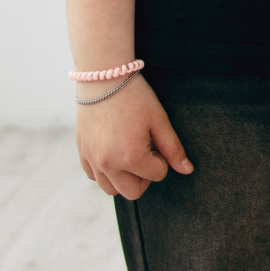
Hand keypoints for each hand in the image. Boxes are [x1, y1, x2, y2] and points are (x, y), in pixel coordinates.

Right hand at [75, 75, 191, 200]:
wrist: (103, 79)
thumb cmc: (135, 97)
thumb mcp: (159, 120)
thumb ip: (173, 149)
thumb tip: (187, 170)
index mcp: (130, 157)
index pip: (158, 175)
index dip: (162, 158)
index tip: (156, 139)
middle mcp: (108, 165)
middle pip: (133, 192)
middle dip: (145, 175)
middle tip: (146, 150)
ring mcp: (92, 161)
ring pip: (112, 189)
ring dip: (125, 178)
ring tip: (130, 152)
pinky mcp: (82, 154)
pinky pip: (95, 177)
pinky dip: (106, 171)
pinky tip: (114, 150)